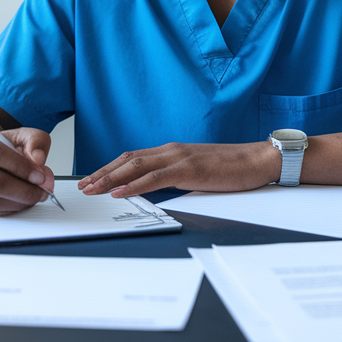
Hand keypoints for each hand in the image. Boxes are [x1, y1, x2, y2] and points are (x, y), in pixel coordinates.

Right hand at [0, 106, 55, 215]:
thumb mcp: (16, 132)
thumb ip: (34, 140)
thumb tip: (38, 160)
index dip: (20, 166)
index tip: (40, 175)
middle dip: (24, 190)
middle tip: (42, 190)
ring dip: (19, 202)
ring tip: (35, 195)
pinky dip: (10, 209)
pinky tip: (20, 201)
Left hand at [78, 141, 278, 197]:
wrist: (258, 159)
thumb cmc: (231, 168)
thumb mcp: (197, 172)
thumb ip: (175, 177)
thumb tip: (155, 190)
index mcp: (172, 151)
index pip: (132, 157)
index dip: (109, 168)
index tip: (92, 179)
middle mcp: (171, 150)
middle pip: (127, 159)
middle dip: (102, 173)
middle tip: (83, 186)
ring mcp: (179, 157)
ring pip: (136, 166)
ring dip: (110, 178)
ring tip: (92, 189)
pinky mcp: (189, 169)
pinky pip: (155, 177)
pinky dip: (134, 184)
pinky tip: (120, 191)